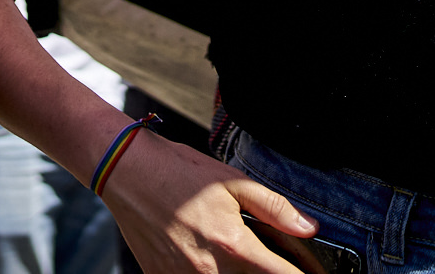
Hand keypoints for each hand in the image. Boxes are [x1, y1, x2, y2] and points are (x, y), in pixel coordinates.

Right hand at [104, 132, 319, 272]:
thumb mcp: (232, 182)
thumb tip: (310, 228)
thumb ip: (274, 208)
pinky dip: (205, 273)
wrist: (124, 170)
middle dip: (266, 273)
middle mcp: (209, 272)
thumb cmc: (177, 171)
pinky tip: (204, 256)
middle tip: (264, 259)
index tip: (309, 271)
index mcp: (233, 247)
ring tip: (230, 255)